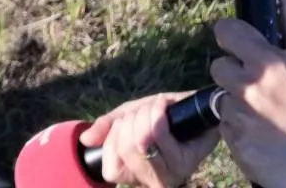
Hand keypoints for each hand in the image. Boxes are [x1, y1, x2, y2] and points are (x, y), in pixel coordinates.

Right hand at [78, 93, 218, 185]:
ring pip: (140, 142)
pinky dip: (157, 112)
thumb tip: (85, 140)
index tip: (124, 124)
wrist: (200, 107)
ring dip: (144, 114)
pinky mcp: (188, 160)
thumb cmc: (164, 116)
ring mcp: (172, 172)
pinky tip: (164, 105)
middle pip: (125, 150)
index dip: (113, 140)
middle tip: (143, 111)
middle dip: (130, 120)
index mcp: (137, 175)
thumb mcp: (129, 119)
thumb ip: (108, 128)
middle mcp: (154, 180)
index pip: (111, 171)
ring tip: (156, 106)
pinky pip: (158, 133)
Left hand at [210, 0, 285, 187]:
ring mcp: (240, 120)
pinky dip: (240, 128)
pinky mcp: (236, 145)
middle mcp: (248, 89)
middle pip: (219, 66)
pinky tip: (264, 131)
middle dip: (236, 73)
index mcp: (266, 62)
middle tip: (262, 85)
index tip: (244, 47)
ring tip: (267, 111)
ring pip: (222, 97)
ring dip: (238, 102)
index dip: (234, 39)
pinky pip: (226, 126)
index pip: (224, 32)